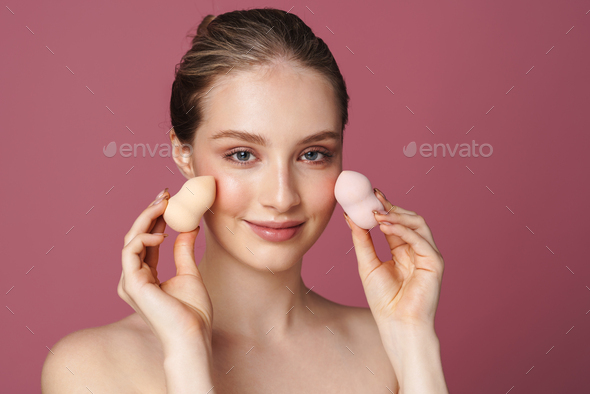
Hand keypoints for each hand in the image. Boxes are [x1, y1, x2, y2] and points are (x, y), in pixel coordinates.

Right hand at [118, 189, 213, 351]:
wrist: (192, 335)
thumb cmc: (193, 312)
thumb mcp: (190, 273)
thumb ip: (184, 250)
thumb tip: (189, 226)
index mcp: (146, 275)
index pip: (147, 240)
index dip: (156, 218)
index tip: (169, 199)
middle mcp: (134, 277)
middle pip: (136, 236)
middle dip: (149, 212)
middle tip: (165, 193)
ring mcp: (131, 281)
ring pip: (131, 239)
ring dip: (146, 218)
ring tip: (164, 204)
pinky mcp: (133, 283)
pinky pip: (130, 251)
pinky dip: (144, 237)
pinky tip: (163, 233)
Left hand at [343, 189, 443, 327]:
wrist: (397, 324)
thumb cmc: (384, 300)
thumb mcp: (367, 264)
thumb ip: (362, 240)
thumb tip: (351, 217)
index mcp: (402, 250)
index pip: (395, 222)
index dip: (384, 208)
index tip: (369, 195)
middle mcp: (417, 249)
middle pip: (409, 219)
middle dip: (391, 207)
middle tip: (373, 199)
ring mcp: (427, 255)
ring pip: (417, 224)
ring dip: (396, 215)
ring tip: (377, 214)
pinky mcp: (434, 262)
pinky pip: (420, 239)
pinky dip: (402, 230)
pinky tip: (385, 226)